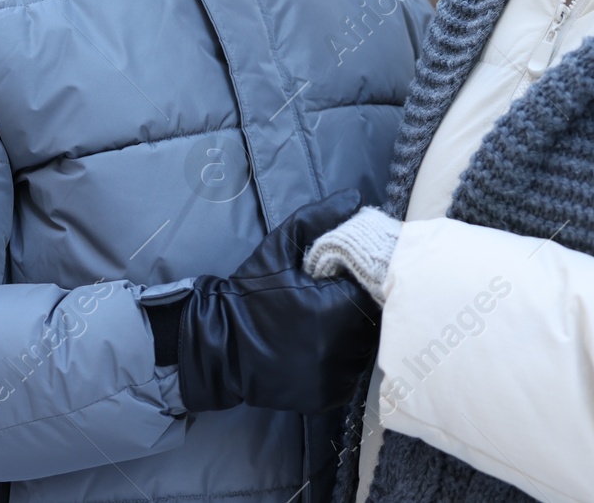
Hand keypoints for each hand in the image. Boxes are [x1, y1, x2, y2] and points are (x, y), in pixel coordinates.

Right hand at [170, 189, 381, 412]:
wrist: (220, 348)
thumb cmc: (250, 294)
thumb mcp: (278, 249)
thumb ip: (317, 219)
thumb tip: (355, 197)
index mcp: (333, 308)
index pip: (373, 290)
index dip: (365, 281)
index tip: (347, 278)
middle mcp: (339, 347)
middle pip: (373, 322)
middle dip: (361, 308)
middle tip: (337, 300)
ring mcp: (334, 376)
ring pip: (366, 350)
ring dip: (356, 336)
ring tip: (329, 324)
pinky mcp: (328, 397)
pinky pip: (352, 376)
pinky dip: (345, 362)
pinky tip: (323, 349)